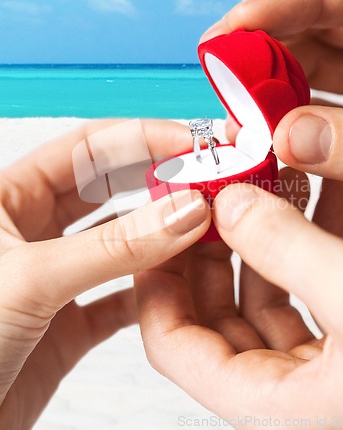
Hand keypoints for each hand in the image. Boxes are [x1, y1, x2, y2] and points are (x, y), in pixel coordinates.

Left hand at [0, 119, 210, 427]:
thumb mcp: (31, 278)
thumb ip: (114, 245)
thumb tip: (181, 211)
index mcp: (8, 197)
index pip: (88, 148)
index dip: (142, 138)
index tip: (190, 143)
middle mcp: (33, 231)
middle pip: (110, 188)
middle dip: (159, 180)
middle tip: (204, 179)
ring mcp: (54, 276)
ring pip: (121, 241)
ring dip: (161, 234)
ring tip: (199, 226)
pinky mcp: (68, 322)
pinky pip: (121, 294)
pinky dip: (152, 289)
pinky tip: (177, 284)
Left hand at [136, 177, 342, 426]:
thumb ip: (289, 248)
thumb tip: (231, 206)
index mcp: (276, 402)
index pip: (173, 346)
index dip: (158, 281)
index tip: (163, 221)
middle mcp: (291, 388)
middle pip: (214, 310)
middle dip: (214, 241)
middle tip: (215, 186)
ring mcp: (322, 361)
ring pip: (262, 289)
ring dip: (264, 229)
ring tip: (274, 173)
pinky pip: (308, 282)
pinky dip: (307, 235)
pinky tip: (322, 192)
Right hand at [201, 0, 342, 211]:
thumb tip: (287, 139)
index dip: (293, 3)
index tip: (237, 24)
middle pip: (325, 34)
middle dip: (269, 51)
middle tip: (221, 74)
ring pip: (315, 78)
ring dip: (272, 95)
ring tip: (236, 116)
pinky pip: (318, 120)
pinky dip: (288, 130)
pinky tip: (263, 143)